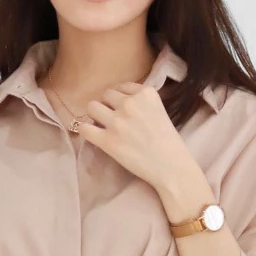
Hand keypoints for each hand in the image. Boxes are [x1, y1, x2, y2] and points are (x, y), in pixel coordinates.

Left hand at [75, 81, 194, 190]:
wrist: (172, 167)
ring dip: (96, 116)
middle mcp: (130, 104)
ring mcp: (117, 122)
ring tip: (104, 126)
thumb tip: (120, 101)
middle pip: (106, 95)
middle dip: (108, 106)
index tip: (124, 110)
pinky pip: (84, 128)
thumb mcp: (160, 110)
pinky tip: (95, 136)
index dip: (120, 99)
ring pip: (92, 107)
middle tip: (115, 120)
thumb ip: (142, 102)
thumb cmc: (169, 142)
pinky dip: (87, 131)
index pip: (122, 87)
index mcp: (146, 93)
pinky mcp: (108, 141)